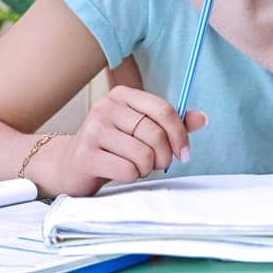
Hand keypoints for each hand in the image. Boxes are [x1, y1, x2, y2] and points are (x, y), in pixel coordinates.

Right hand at [34, 85, 207, 196]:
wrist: (70, 165)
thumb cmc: (112, 147)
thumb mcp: (141, 130)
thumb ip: (171, 123)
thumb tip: (203, 118)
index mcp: (123, 96)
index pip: (164, 110)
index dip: (180, 134)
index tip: (185, 153)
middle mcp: (105, 108)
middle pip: (155, 134)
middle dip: (164, 156)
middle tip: (158, 165)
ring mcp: (92, 130)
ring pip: (143, 154)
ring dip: (147, 168)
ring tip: (137, 167)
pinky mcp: (85, 155)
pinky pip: (127, 169)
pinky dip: (132, 176)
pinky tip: (122, 173)